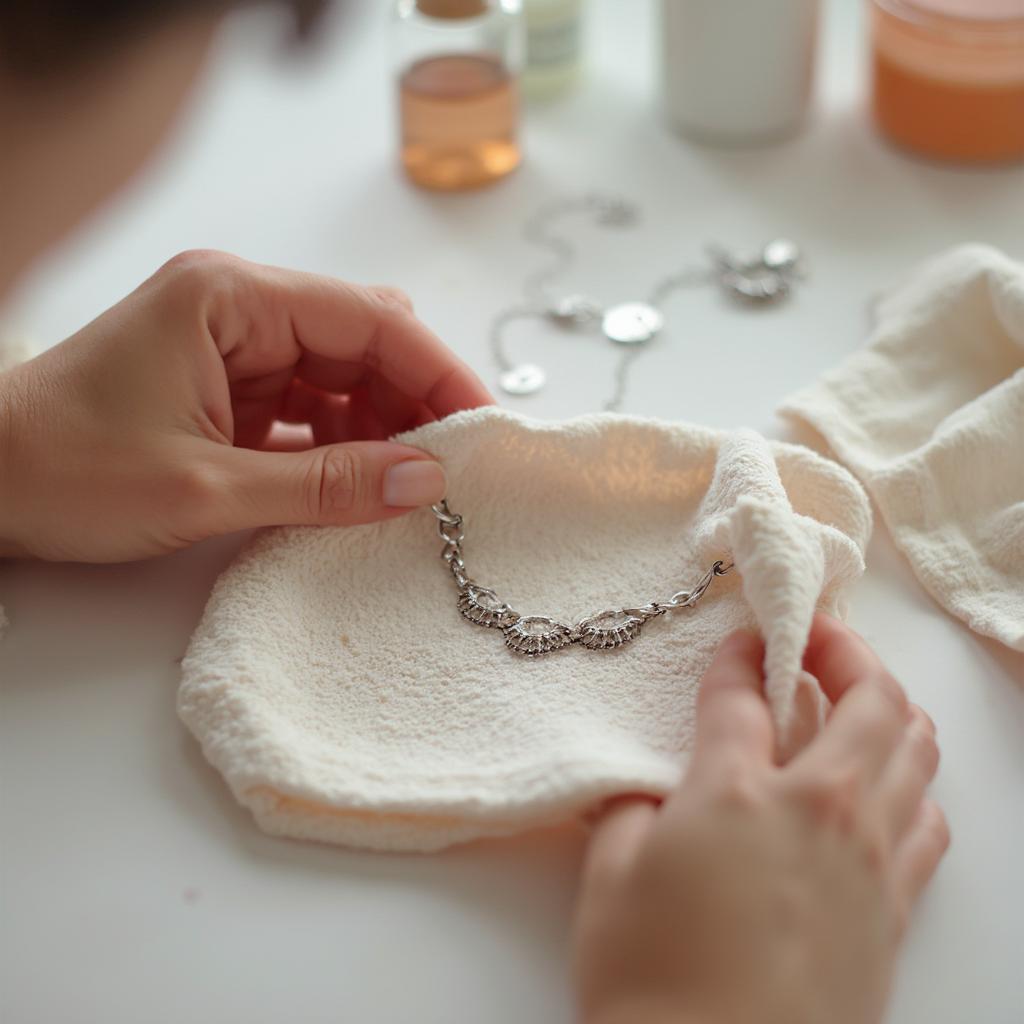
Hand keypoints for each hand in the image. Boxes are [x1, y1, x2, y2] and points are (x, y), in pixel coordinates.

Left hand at [0, 250, 491, 560]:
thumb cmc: (63, 469)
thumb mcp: (207, 487)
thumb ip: (325, 484)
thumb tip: (423, 482)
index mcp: (231, 298)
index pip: (371, 319)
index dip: (437, 370)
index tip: (481, 426)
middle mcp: (238, 309)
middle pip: (363, 343)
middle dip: (414, 400)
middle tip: (455, 465)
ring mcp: (232, 349)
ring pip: (342, 377)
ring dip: (382, 427)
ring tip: (413, 484)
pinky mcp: (227, 391)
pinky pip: (309, 409)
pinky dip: (342, 444)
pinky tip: (364, 482)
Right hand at [573, 614, 948, 1023]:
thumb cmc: (649, 983)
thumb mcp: (609, 878)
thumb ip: (629, 811)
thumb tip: (645, 788)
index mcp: (736, 789)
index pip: (743, 691)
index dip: (736, 654)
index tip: (735, 638)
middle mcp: (817, 807)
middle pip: (866, 696)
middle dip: (845, 647)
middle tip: (817, 634)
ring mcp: (868, 857)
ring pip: (913, 748)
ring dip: (892, 703)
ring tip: (860, 694)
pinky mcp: (894, 907)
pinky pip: (930, 823)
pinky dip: (914, 785)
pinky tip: (888, 787)